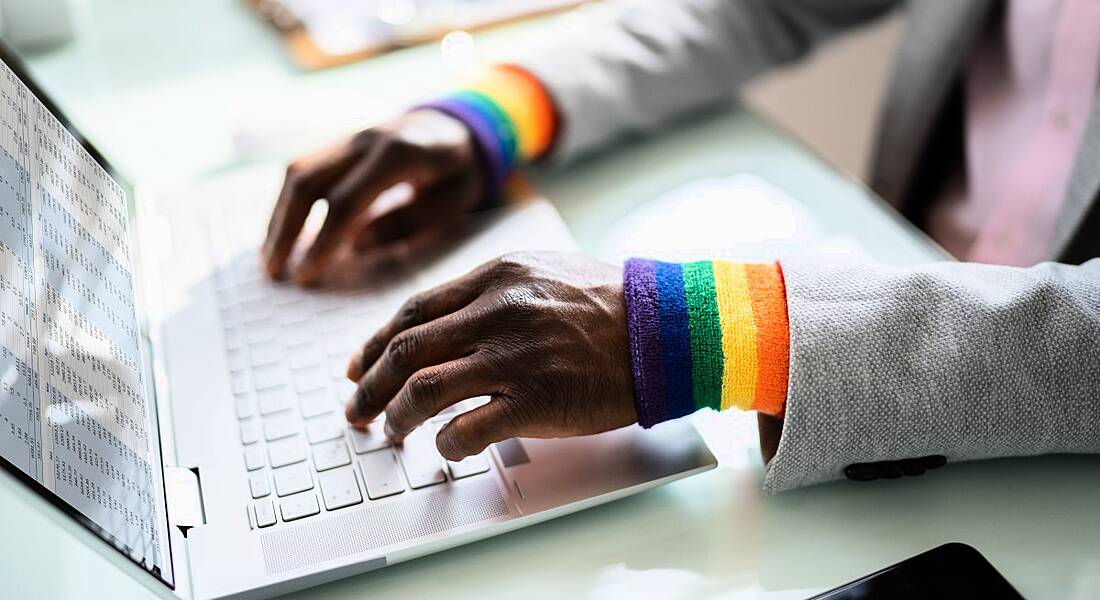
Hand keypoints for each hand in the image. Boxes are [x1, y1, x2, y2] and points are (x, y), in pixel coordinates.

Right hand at [261, 110, 484, 285]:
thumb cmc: (459, 170)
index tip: (305, 277)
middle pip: (307, 181)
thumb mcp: (451, 201)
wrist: (461, 124)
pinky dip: (287, 204)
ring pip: (297, 171)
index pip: (345, 202)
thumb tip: (353, 248)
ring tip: (269, 259)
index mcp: (397, 154)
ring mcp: (349, 136)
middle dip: (284, 230)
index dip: (321, 242)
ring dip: (277, 217)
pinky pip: (303, 169)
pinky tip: (281, 235)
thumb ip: (406, 223)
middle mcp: (365, 139)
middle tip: (273, 274)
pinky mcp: (340, 143)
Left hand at [344, 252, 637, 460]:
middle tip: (357, 409)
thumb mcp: (543, 272)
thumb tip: (443, 320)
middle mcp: (497, 311)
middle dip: (369, 385)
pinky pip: (468, 428)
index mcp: (495, 277)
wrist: (666, 329)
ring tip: (392, 433)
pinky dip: (446, 443)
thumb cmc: (609, 304)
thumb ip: (492, 289)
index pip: (413, 312)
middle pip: (406, 350)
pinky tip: (447, 448)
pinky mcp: (536, 399)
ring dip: (397, 417)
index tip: (358, 367)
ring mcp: (515, 356)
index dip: (375, 344)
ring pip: (424, 389)